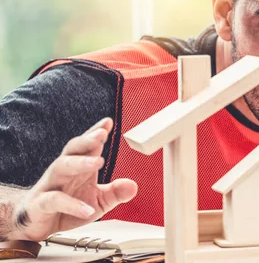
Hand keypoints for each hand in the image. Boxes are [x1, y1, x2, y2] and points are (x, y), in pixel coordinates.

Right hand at [7, 118, 137, 241]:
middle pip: (73, 150)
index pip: (87, 145)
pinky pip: (55, 200)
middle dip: (87, 140)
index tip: (108, 122)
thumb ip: (114, 193)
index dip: (96, 132)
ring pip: (61, 167)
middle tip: (102, 134)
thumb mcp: (97, 201)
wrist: (37, 226)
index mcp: (78, 167)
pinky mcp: (40, 205)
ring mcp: (50, 186)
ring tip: (98, 162)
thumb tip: (133, 186)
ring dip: (80, 162)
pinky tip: (88, 210)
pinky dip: (72, 205)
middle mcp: (64, 171)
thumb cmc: (67, 208)